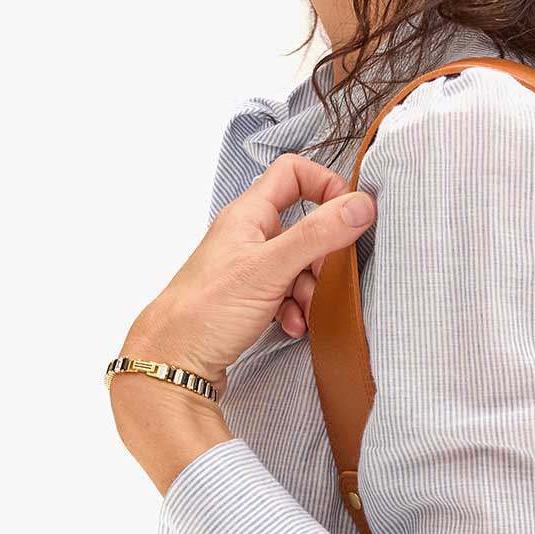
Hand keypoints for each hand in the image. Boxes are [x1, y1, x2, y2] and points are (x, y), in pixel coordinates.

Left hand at [125, 154, 375, 384]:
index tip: (348, 212)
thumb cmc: (206, 311)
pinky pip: (288, 293)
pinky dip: (296, 308)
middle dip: (323, 253)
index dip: (325, 184)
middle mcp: (248, 235)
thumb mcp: (270, 268)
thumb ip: (318, 234)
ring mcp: (249, 267)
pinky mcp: (250, 297)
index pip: (292, 172)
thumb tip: (361, 205)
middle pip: (304, 224)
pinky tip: (291, 325)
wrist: (173, 361)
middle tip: (327, 274)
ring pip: (299, 264)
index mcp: (248, 214)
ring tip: (304, 309)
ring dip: (311, 288)